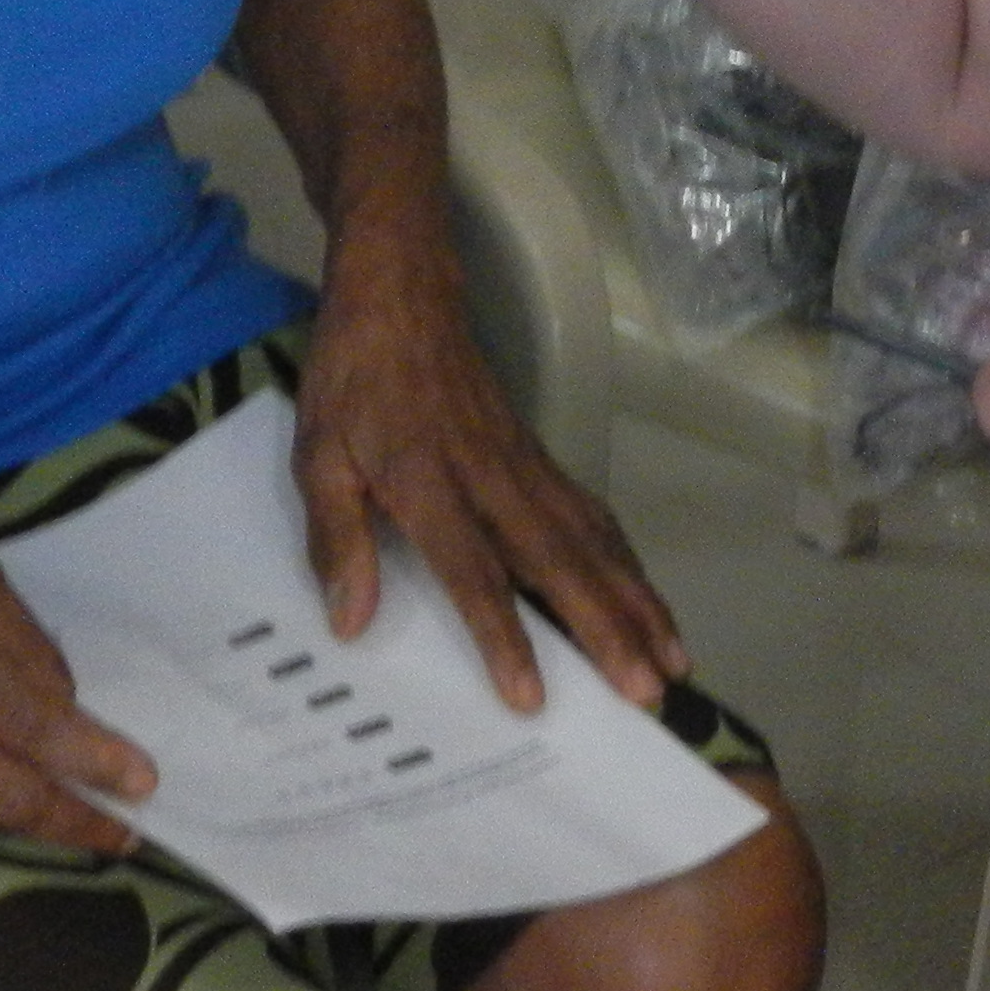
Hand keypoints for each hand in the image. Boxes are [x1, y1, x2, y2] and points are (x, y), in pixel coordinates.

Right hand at [0, 520, 157, 848]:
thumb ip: (22, 639)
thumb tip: (70, 710)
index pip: (29, 720)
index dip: (91, 758)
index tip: (142, 782)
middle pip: (6, 792)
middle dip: (75, 820)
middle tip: (126, 833)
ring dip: (34, 814)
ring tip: (79, 810)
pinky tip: (2, 779)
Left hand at [294, 241, 686, 715]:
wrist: (403, 294)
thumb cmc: (353, 380)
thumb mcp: (317, 456)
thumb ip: (336, 538)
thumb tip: (350, 623)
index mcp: (427, 484)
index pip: (472, 571)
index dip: (503, 635)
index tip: (529, 696)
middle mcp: (490, 480)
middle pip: (558, 565)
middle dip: (607, 633)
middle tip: (645, 694)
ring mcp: (525, 469)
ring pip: (592, 544)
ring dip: (637, 605)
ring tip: (673, 663)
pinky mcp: (541, 460)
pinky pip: (593, 518)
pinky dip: (628, 564)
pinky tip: (648, 602)